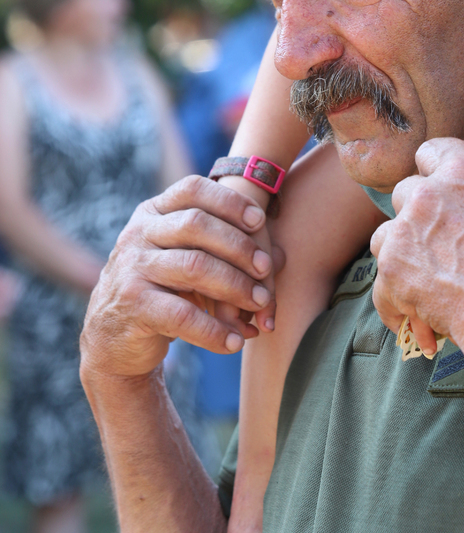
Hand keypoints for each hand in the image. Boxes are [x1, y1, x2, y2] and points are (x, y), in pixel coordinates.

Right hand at [80, 176, 278, 381]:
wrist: (113, 336)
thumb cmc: (164, 289)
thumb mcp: (187, 261)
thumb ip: (227, 251)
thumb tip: (281, 257)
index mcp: (153, 213)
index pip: (192, 189)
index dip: (228, 200)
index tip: (259, 220)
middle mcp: (138, 234)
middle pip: (196, 224)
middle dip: (238, 245)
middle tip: (266, 269)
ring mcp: (132, 268)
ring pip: (194, 267)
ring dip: (235, 286)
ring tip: (259, 305)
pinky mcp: (133, 305)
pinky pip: (182, 315)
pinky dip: (214, 330)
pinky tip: (235, 342)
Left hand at [371, 137, 463, 355]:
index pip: (432, 152)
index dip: (433, 170)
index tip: (437, 188)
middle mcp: (428, 193)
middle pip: (405, 192)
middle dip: (416, 216)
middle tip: (433, 242)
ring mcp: (405, 230)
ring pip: (385, 235)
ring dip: (399, 255)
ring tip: (420, 281)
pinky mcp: (392, 268)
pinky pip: (382, 284)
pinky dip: (394, 302)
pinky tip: (410, 319)